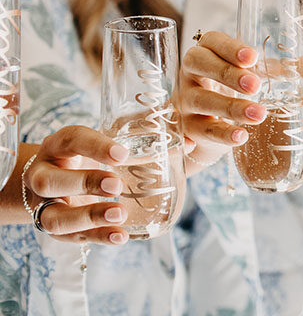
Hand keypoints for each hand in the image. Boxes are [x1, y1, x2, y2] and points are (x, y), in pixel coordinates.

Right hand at [24, 126, 129, 244]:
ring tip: (120, 214)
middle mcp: (42, 175)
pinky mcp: (55, 228)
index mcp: (56, 147)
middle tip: (117, 186)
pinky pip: (72, 237)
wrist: (52, 182)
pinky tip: (120, 236)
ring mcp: (44, 206)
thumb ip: (135, 144)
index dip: (95, 146)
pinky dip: (98, 237)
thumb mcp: (97, 145)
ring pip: (55, 218)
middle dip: (85, 183)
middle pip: (50, 181)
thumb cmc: (84, 158)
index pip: (71, 140)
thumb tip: (185, 145)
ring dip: (89, 217)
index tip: (122, 154)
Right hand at [178, 31, 265, 170]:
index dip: (229, 47)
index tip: (252, 57)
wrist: (208, 130)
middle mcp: (191, 74)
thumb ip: (281, 70)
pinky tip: (239, 137)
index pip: (211, 41)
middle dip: (228, 74)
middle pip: (199, 64)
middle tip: (256, 85)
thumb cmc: (234, 93)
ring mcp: (186, 102)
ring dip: (230, 107)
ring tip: (258, 114)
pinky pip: (201, 131)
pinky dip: (220, 135)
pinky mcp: (188, 130)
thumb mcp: (254, 77)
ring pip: (201, 100)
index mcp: (207, 54)